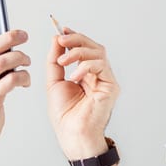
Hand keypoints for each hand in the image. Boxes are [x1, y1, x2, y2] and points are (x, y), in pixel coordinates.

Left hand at [46, 29, 119, 158]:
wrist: (72, 134)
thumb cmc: (65, 116)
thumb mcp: (54, 82)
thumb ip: (55, 61)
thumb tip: (56, 40)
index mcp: (85, 74)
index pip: (83, 49)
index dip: (74, 37)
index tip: (61, 30)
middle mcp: (98, 75)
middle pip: (93, 47)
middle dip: (76, 39)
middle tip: (62, 39)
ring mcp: (106, 80)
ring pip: (98, 52)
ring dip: (78, 52)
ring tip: (63, 61)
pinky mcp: (111, 86)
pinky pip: (101, 65)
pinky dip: (85, 66)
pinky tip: (75, 76)